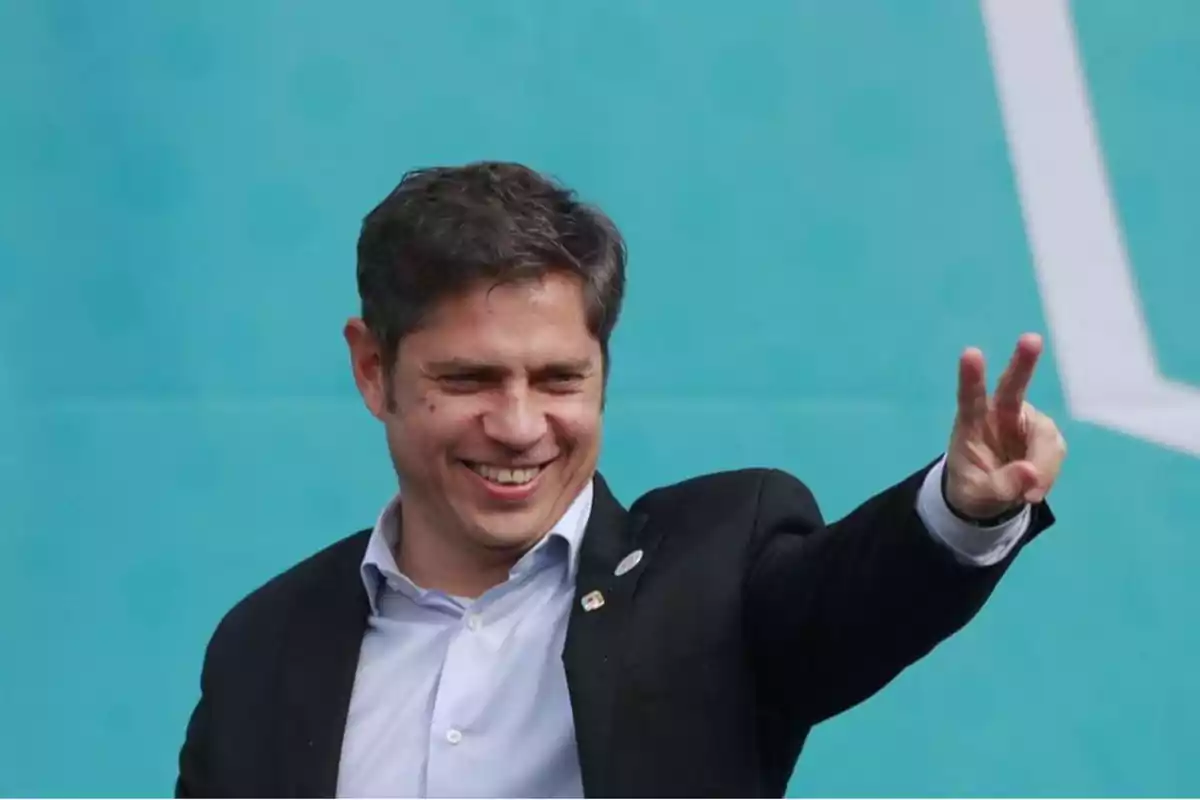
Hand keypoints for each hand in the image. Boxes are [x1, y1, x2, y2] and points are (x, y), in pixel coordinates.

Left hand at [944, 333, 1066, 520]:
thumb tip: (1031, 473)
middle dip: (1023, 363)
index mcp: (972, 423)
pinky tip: (1034, 491)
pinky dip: (1048, 474)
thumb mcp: (978, 496)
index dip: (971, 377)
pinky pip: (1055, 452)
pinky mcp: (1046, 438)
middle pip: (1013, 387)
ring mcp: (1027, 424)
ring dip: (1043, 465)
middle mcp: (1000, 414)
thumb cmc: (974, 488)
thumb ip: (1000, 486)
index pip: (970, 398)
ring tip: (1028, 495)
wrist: (991, 497)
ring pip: (1045, 436)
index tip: (970, 353)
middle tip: (1031, 340)